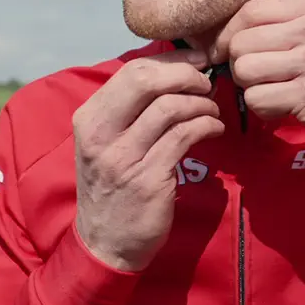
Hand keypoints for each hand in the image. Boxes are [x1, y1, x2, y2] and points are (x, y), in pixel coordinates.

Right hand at [72, 50, 224, 271]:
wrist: (105, 245)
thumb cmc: (113, 187)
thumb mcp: (106, 144)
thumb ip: (129, 110)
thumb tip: (171, 71)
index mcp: (90, 119)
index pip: (132, 71)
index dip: (171, 59)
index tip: (197, 60)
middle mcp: (100, 135)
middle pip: (146, 81)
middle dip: (185, 74)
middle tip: (207, 82)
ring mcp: (123, 158)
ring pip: (169, 107)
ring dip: (201, 102)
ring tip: (212, 109)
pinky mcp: (148, 180)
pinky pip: (184, 136)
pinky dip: (206, 124)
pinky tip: (214, 128)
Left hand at [212, 0, 304, 154]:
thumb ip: (296, 24)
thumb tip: (244, 30)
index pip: (251, 9)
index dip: (229, 32)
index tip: (226, 50)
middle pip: (242, 40)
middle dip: (239, 64)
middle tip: (255, 79)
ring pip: (245, 69)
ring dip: (249, 87)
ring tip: (270, 93)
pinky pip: (258, 98)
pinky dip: (262, 109)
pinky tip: (281, 109)